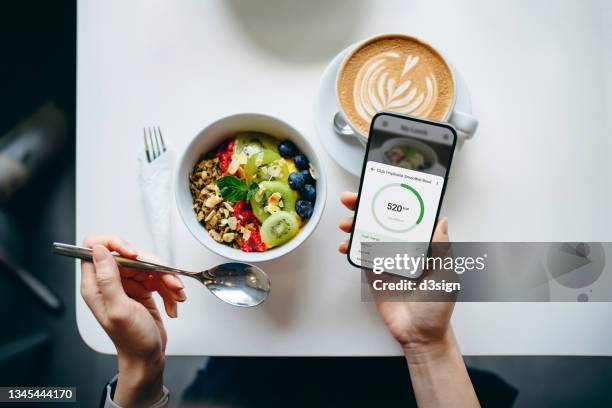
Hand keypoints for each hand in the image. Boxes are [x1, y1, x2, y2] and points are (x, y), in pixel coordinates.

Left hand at [80, 236, 185, 407]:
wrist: (147, 358)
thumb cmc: (131, 340)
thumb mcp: (119, 309)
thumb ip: (108, 279)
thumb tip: (99, 250)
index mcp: (96, 285)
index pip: (96, 248)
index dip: (116, 245)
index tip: (134, 254)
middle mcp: (110, 282)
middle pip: (131, 255)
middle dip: (154, 266)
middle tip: (169, 279)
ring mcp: (128, 285)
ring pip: (149, 266)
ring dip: (167, 279)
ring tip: (177, 294)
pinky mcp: (143, 290)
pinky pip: (159, 278)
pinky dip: (170, 289)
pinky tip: (174, 302)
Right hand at [338, 192, 452, 361]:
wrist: (419, 335)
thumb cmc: (438, 306)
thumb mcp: (446, 275)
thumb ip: (442, 248)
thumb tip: (442, 221)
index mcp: (422, 244)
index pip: (406, 216)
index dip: (393, 201)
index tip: (380, 190)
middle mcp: (403, 247)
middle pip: (382, 221)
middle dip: (365, 207)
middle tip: (352, 199)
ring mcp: (387, 259)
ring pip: (368, 234)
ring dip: (355, 225)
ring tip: (346, 223)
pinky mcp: (374, 272)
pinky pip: (360, 255)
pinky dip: (350, 248)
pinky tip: (345, 245)